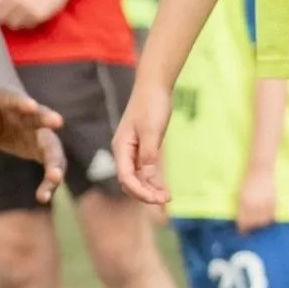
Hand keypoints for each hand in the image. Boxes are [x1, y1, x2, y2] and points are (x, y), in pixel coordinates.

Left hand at [0, 87, 66, 202]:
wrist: (1, 112)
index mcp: (11, 100)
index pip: (16, 99)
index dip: (22, 102)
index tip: (31, 105)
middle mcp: (31, 115)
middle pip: (41, 117)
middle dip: (48, 119)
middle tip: (57, 121)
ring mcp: (40, 133)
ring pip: (52, 146)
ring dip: (55, 161)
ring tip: (54, 178)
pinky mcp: (43, 150)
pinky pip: (51, 165)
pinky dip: (49, 180)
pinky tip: (43, 197)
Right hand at [112, 85, 171, 206]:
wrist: (153, 86)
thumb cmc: (151, 104)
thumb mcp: (152, 130)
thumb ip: (149, 155)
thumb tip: (149, 179)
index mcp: (121, 147)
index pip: (126, 177)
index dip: (140, 191)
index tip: (156, 199)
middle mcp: (124, 151)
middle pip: (129, 181)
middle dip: (144, 194)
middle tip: (164, 202)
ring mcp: (133, 150)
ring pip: (137, 177)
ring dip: (150, 189)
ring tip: (166, 199)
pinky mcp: (142, 148)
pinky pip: (144, 170)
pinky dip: (152, 181)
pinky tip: (163, 189)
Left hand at [235, 169, 277, 233]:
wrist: (260, 171)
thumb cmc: (247, 182)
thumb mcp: (240, 196)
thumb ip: (241, 208)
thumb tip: (243, 220)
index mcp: (244, 204)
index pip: (244, 222)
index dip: (243, 229)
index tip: (242, 232)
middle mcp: (254, 206)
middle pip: (254, 224)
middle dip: (252, 228)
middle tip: (251, 231)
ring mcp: (265, 204)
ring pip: (264, 221)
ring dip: (261, 225)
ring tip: (259, 226)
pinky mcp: (273, 202)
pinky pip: (271, 215)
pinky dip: (269, 219)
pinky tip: (267, 220)